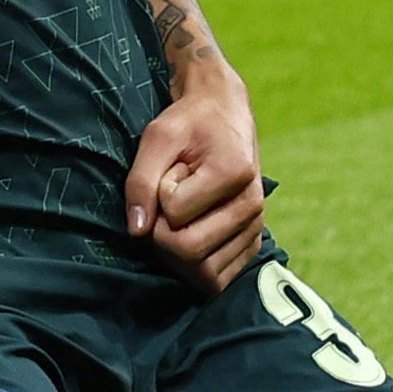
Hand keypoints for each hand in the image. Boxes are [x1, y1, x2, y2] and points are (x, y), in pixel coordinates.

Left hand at [125, 72, 264, 296]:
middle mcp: (252, 204)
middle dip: (164, 232)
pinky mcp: (254, 241)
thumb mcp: (157, 137)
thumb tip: (137, 231)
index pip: (174, 215)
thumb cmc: (189, 121)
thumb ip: (141, 181)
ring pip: (205, 273)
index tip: (171, 171)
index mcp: (233, 172)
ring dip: (181, 250)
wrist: (224, 112)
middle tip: (171, 199)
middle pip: (190, 251)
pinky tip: (193, 234)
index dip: (159, 195)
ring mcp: (256, 226)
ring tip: (186, 214)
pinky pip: (219, 278)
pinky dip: (197, 267)